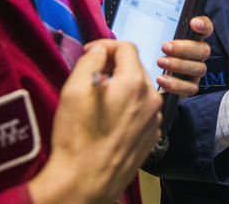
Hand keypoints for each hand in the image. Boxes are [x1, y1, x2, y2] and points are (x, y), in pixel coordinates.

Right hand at [28, 40, 161, 203]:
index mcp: (134, 83)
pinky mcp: (151, 136)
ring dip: (122, 88)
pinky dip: (128, 108)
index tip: (90, 53)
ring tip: (99, 101)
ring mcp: (153, 119)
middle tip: (91, 77)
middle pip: (135, 68)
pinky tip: (109, 119)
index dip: (105, 46)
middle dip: (113, 67)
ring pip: (140, 90)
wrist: (85, 182)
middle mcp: (151, 99)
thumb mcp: (75, 88)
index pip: (127, 47)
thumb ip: (91, 59)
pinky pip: (142, 111)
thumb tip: (99, 50)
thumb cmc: (77, 138)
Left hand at [156, 16, 212, 96]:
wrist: (144, 81)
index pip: (206, 29)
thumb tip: (150, 21)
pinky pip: (191, 88)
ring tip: (160, 62)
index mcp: (192, 40)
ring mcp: (195, 72)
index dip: (204, 25)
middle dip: (185, 48)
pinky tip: (162, 80)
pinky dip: (176, 84)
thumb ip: (158, 31)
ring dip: (179, 65)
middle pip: (204, 50)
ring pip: (199, 68)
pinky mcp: (190, 87)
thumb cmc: (151, 55)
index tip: (193, 23)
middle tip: (165, 47)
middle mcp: (197, 55)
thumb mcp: (153, 40)